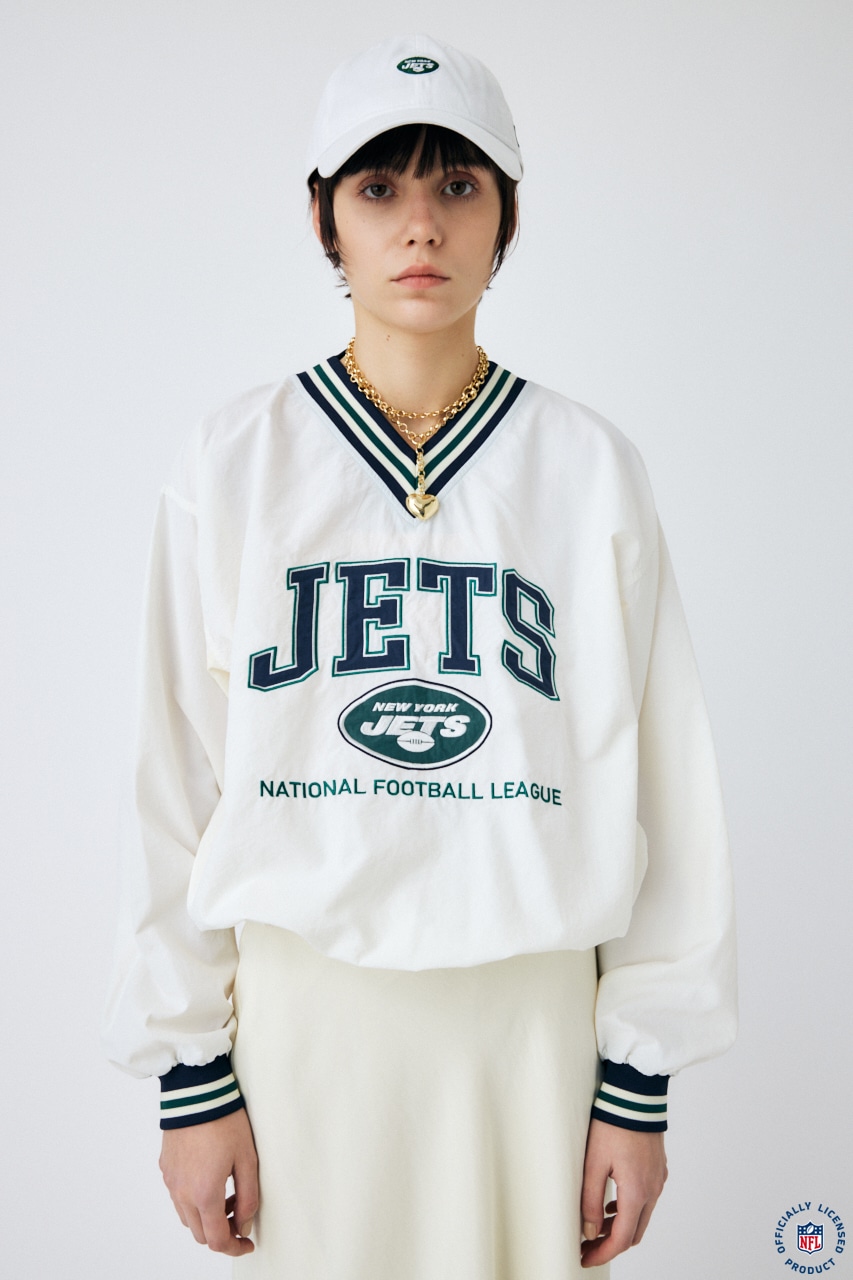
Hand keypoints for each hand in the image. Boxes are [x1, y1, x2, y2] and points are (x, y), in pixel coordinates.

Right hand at [159, 1108, 258, 1255]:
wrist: (196, 1091)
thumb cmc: (224, 1120)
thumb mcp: (247, 1159)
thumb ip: (249, 1197)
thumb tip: (245, 1224)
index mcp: (204, 1194)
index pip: (217, 1240)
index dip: (234, 1248)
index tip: (247, 1243)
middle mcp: (182, 1193)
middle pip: (200, 1233)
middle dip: (222, 1233)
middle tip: (241, 1217)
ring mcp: (171, 1181)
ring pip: (187, 1217)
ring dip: (207, 1217)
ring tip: (228, 1195)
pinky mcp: (166, 1168)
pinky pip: (178, 1197)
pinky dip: (194, 1201)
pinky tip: (211, 1180)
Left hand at [579, 1118, 666, 1267]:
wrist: (635, 1095)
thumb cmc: (612, 1124)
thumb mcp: (593, 1163)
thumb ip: (590, 1200)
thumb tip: (589, 1231)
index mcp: (637, 1192)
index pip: (622, 1238)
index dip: (602, 1253)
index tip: (585, 1258)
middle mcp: (652, 1189)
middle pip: (635, 1233)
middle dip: (611, 1244)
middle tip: (588, 1245)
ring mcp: (658, 1179)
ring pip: (642, 1217)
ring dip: (621, 1227)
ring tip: (596, 1227)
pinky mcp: (658, 1168)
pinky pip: (647, 1200)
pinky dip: (630, 1210)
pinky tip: (613, 1204)